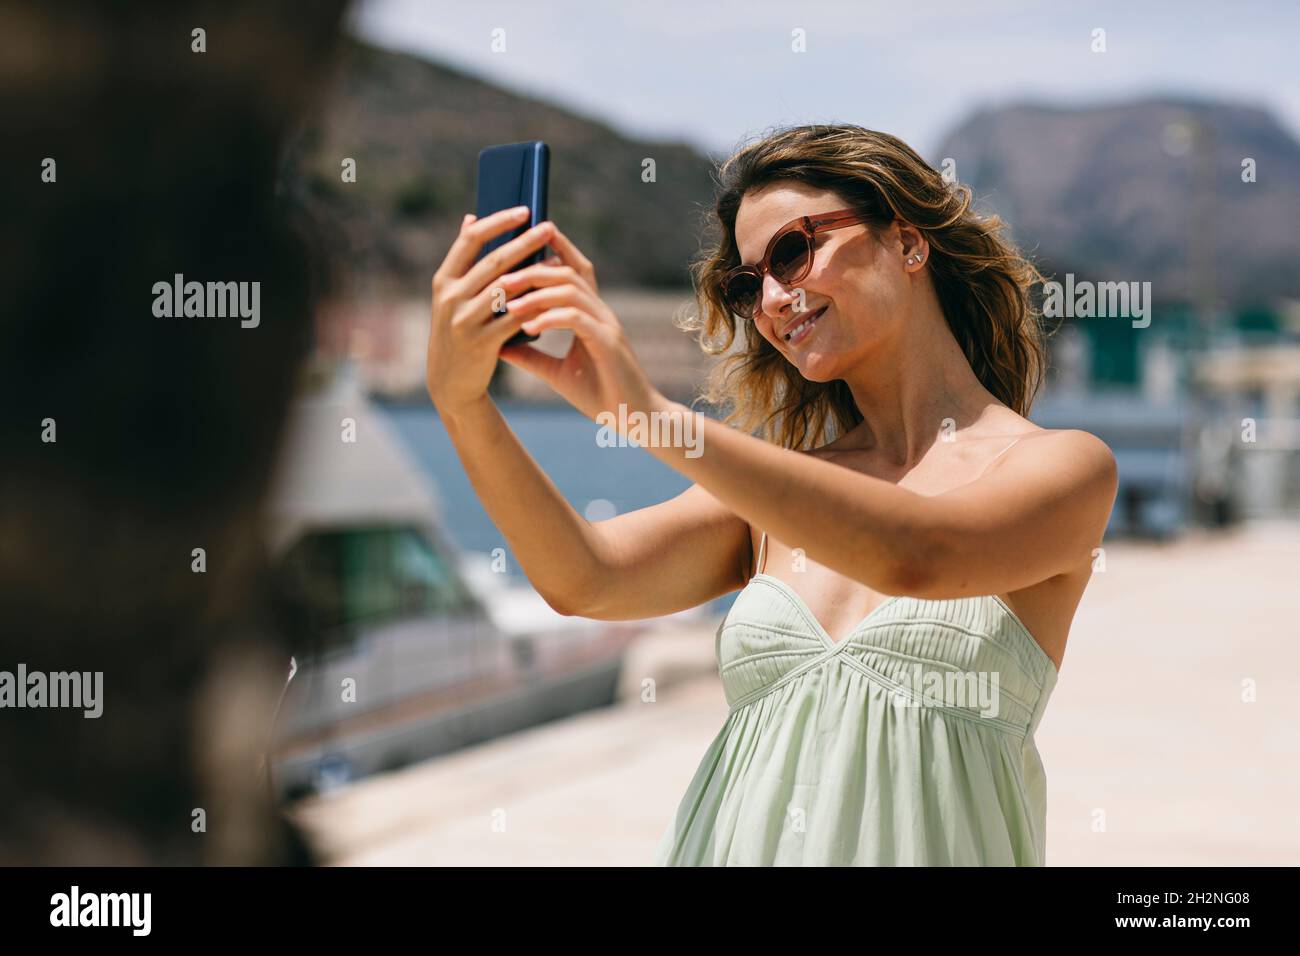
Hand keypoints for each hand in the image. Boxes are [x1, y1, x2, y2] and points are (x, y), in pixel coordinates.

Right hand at [427, 207, 554, 416]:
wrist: (450, 382)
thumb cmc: (458, 332)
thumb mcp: (452, 297)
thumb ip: (464, 262)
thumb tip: (471, 218)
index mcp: (443, 281)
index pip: (469, 240)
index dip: (497, 222)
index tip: (524, 210)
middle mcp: (450, 298)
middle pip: (493, 261)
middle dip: (524, 242)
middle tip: (548, 226)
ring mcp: (463, 321)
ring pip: (506, 288)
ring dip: (534, 272)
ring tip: (557, 260)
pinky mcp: (481, 343)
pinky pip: (514, 318)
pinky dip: (534, 305)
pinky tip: (553, 295)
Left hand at [495, 224, 665, 425]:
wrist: (635, 419)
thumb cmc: (601, 395)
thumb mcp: (557, 373)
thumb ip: (531, 357)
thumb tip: (498, 345)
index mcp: (591, 315)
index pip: (574, 271)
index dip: (554, 249)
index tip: (522, 241)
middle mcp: (601, 313)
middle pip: (568, 272)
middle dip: (533, 270)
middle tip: (501, 279)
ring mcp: (607, 325)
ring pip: (571, 291)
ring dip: (536, 294)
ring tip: (509, 304)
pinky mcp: (609, 343)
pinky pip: (576, 319)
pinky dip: (549, 319)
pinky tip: (528, 327)